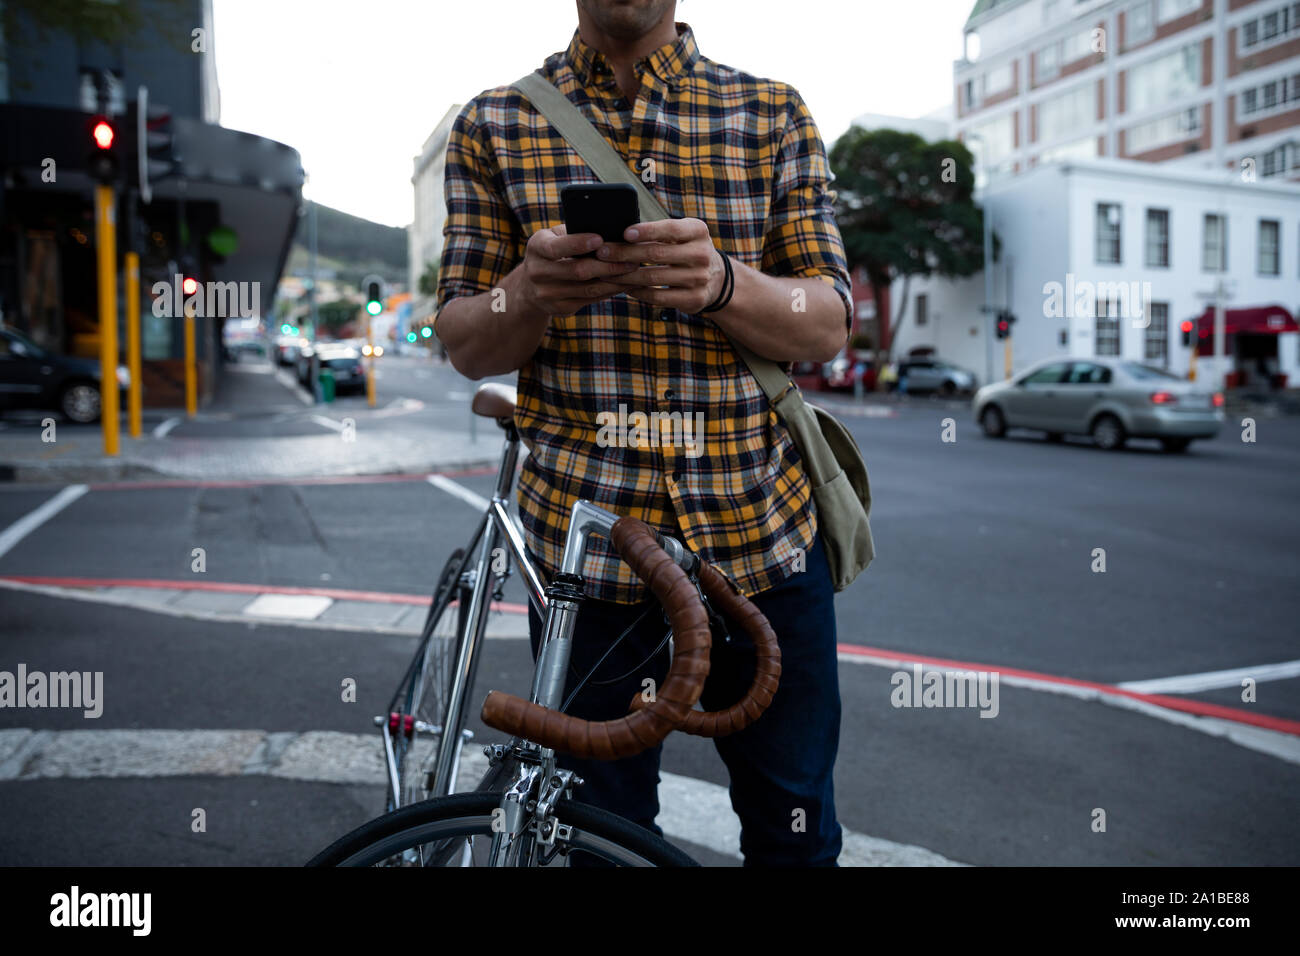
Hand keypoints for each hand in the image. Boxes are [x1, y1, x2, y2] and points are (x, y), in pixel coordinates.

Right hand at [516, 224, 640, 317]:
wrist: (530, 286)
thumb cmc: (552, 251)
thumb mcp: (554, 236)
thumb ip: (573, 232)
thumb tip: (608, 229)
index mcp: (536, 248)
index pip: (556, 247)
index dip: (578, 244)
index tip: (600, 239)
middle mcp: (537, 272)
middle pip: (577, 271)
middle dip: (607, 265)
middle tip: (631, 259)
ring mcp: (547, 294)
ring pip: (587, 288)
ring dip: (613, 280)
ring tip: (632, 271)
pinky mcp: (560, 308)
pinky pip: (590, 300)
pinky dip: (609, 291)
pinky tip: (623, 283)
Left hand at [598, 218, 725, 313]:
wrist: (717, 279)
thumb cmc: (686, 250)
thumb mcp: (683, 234)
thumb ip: (659, 231)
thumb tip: (619, 234)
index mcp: (698, 232)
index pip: (670, 229)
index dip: (647, 231)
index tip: (624, 233)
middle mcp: (702, 254)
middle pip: (657, 253)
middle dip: (625, 253)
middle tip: (602, 252)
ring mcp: (699, 279)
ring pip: (653, 277)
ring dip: (625, 275)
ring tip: (605, 271)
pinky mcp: (694, 299)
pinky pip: (658, 297)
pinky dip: (638, 292)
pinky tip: (624, 287)